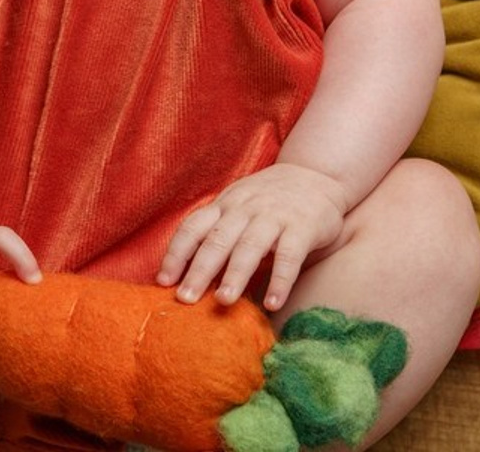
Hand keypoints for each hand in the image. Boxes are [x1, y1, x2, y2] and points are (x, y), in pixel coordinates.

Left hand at [156, 164, 347, 311]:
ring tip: (223, 302)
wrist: (316, 176)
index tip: (162, 280)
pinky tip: (272, 304)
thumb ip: (219, 234)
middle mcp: (245, 209)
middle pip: (217, 240)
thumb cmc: (269, 201)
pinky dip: (280, 280)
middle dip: (199, 270)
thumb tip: (190, 275)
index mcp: (225, 206)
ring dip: (235, 274)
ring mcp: (274, 216)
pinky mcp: (302, 227)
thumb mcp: (239, 208)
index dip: (176, 253)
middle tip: (185, 299)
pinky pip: (289, 256)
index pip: (193, 227)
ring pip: (250, 246)